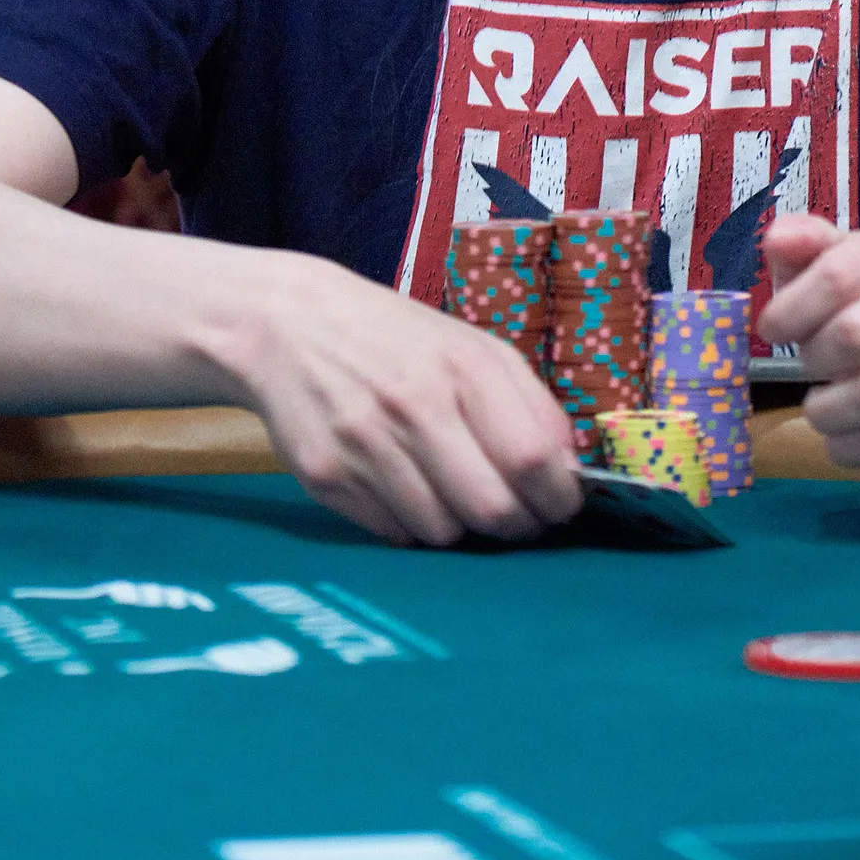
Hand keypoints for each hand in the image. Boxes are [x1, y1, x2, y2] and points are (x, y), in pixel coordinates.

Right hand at [211, 254, 581, 548]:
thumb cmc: (399, 340)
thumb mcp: (472, 348)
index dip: (557, 496)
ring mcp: (367, 446)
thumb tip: (569, 470)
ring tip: (451, 490)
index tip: (560, 504)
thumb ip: (529, 403)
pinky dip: (411, 525)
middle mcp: (415, 406)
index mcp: (464, 367)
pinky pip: (394, 535)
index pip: (532, 458)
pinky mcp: (327, 480)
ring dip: (461, 525)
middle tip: (517, 518)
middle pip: (493, 509)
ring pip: (444, 533)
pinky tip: (404, 487)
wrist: (290, 324)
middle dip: (517, 526)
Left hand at [758, 215, 859, 463]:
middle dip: (813, 356)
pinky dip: (848, 446)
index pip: (838, 275)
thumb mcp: (837, 255)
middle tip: (807, 362)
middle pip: (855, 334)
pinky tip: (838, 431)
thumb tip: (778, 238)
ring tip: (818, 404)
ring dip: (826, 409)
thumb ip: (802, 243)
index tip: (772, 328)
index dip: (791, 308)